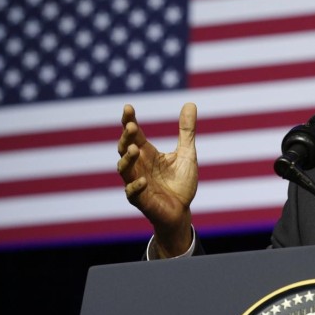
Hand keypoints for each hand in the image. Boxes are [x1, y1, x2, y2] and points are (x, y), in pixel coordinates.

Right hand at [117, 102, 198, 255]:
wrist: (181, 211)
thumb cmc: (180, 182)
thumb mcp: (187, 153)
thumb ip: (187, 130)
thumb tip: (190, 103)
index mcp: (147, 153)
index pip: (135, 134)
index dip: (129, 121)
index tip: (128, 107)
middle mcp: (138, 166)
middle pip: (125, 148)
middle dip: (126, 138)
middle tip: (131, 126)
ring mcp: (136, 182)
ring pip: (124, 169)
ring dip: (128, 159)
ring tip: (135, 149)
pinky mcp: (140, 199)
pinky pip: (132, 193)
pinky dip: (136, 186)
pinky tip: (143, 180)